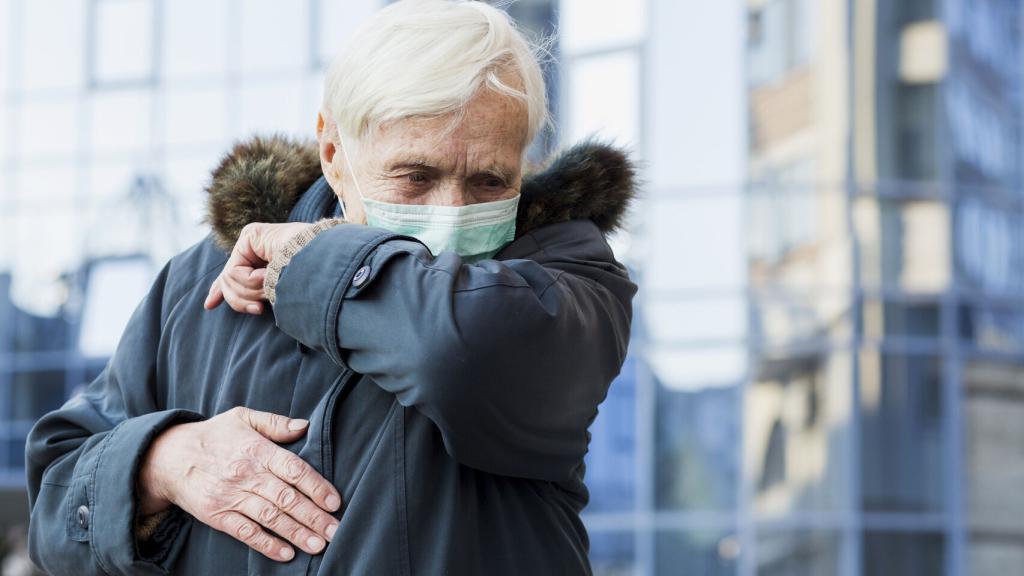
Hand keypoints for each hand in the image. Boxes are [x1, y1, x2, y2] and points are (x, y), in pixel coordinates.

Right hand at [137, 406, 341, 561]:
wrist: (168, 457)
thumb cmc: (213, 435)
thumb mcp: (242, 417)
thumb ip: (275, 423)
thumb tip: (305, 426)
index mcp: (257, 450)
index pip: (293, 469)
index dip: (316, 486)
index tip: (334, 502)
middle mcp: (246, 474)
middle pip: (286, 497)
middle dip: (314, 516)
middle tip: (335, 531)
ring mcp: (231, 496)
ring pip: (270, 517)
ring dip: (296, 533)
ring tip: (318, 545)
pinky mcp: (217, 515)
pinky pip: (245, 532)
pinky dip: (266, 544)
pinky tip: (286, 553)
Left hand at [204, 222, 311, 314]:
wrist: (321, 267)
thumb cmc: (306, 283)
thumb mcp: (274, 295)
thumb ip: (251, 294)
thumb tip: (213, 302)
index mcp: (264, 259)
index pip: (233, 274)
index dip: (220, 290)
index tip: (208, 305)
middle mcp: (256, 246)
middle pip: (229, 281)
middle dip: (241, 300)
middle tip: (259, 309)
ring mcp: (253, 239)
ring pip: (230, 279)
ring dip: (250, 292)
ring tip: (269, 291)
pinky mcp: (250, 235)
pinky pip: (235, 271)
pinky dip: (250, 282)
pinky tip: (266, 277)